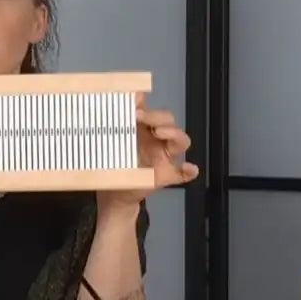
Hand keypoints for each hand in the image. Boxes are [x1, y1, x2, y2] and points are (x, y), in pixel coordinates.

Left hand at [97, 92, 198, 214]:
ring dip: (173, 134)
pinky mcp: (166, 176)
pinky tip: (188, 168)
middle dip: (157, 117)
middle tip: (140, 116)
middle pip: (169, 123)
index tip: (136, 107)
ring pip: (180, 141)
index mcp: (146, 131)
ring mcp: (164, 158)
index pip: (154, 114)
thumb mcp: (111, 144)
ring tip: (158, 132)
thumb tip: (117, 106)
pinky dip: (188, 170)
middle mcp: (158, 141)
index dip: (149, 108)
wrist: (114, 194)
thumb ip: (115, 125)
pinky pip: (183, 174)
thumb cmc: (115, 165)